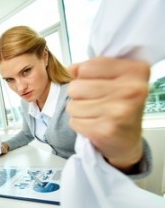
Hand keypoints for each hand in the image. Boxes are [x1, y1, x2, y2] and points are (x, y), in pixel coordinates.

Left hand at [66, 57, 149, 171]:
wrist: (127, 140)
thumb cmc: (118, 105)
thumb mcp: (113, 79)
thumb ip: (92, 69)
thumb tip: (71, 69)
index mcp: (135, 71)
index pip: (87, 67)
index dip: (84, 76)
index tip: (98, 84)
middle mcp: (131, 90)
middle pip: (75, 87)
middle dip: (78, 95)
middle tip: (95, 102)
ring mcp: (119, 111)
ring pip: (72, 105)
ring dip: (78, 111)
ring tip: (94, 114)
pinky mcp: (107, 130)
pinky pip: (74, 122)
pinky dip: (79, 124)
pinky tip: (94, 125)